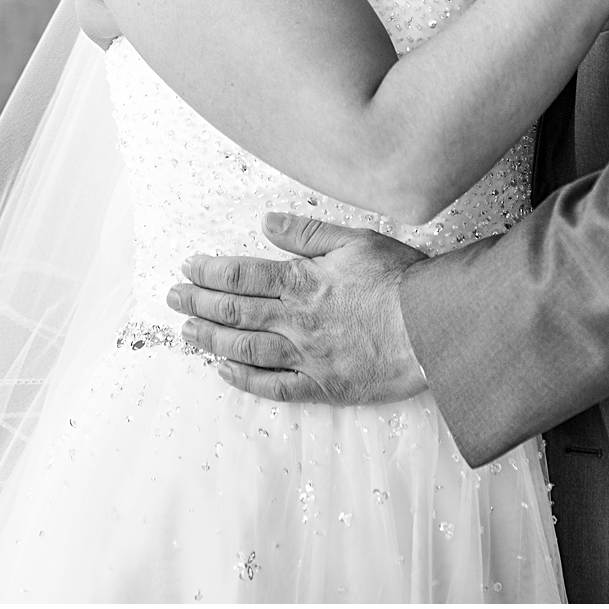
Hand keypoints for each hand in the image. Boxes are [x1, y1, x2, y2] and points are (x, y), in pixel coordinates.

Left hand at [167, 212, 429, 404]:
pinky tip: (224, 371)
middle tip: (173, 298)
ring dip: (210, 340)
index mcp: (302, 281)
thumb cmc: (401, 280)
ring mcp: (307, 356)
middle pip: (234, 312)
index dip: (209, 271)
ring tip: (187, 333)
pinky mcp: (323, 386)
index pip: (241, 275)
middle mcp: (296, 320)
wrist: (435, 328)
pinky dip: (244, 380)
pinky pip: (274, 387)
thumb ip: (308, 232)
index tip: (188, 267)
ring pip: (245, 349)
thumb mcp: (357, 240)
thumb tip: (267, 223)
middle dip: (197, 304)